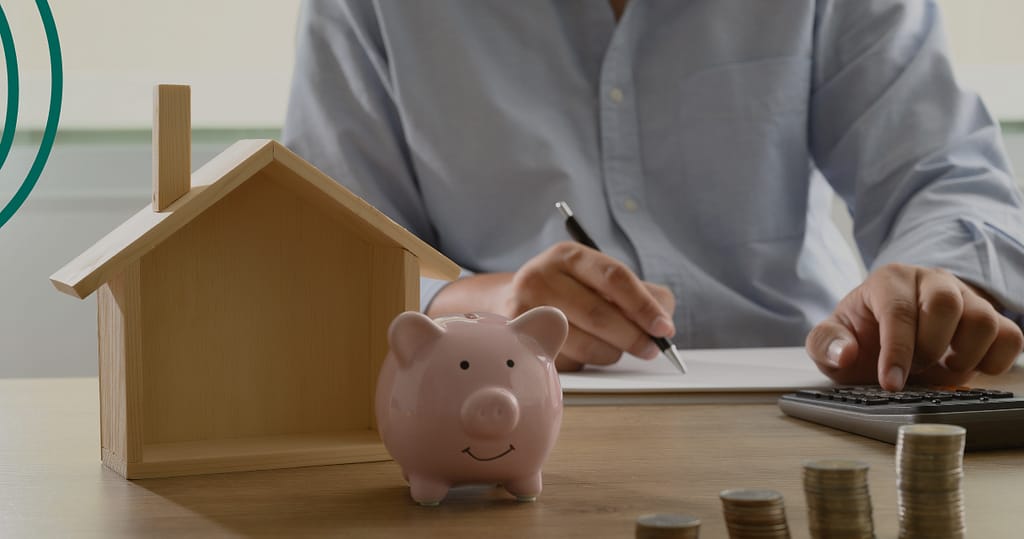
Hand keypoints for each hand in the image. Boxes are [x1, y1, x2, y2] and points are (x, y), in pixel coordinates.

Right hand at [427, 242, 675, 370]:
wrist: (507, 301)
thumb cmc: (568, 293)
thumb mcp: (597, 280)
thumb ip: (640, 294)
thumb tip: (664, 322)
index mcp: (568, 256)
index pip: (614, 278)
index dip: (643, 305)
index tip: (664, 329)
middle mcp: (540, 277)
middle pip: (599, 314)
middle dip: (633, 337)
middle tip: (652, 350)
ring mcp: (523, 309)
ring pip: (584, 343)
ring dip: (609, 353)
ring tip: (612, 347)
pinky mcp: (516, 341)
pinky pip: (565, 361)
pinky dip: (583, 361)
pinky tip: (579, 349)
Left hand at [806, 264, 1023, 389]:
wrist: (887, 333)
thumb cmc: (860, 335)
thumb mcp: (830, 340)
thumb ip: (826, 344)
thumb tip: (846, 354)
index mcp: (890, 280)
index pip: (899, 312)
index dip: (897, 352)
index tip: (891, 383)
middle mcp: (932, 280)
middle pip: (946, 304)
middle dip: (929, 349)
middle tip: (916, 371)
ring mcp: (966, 297)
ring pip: (984, 320)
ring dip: (963, 357)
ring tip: (939, 370)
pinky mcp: (990, 318)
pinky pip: (1011, 336)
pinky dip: (994, 360)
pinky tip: (967, 368)